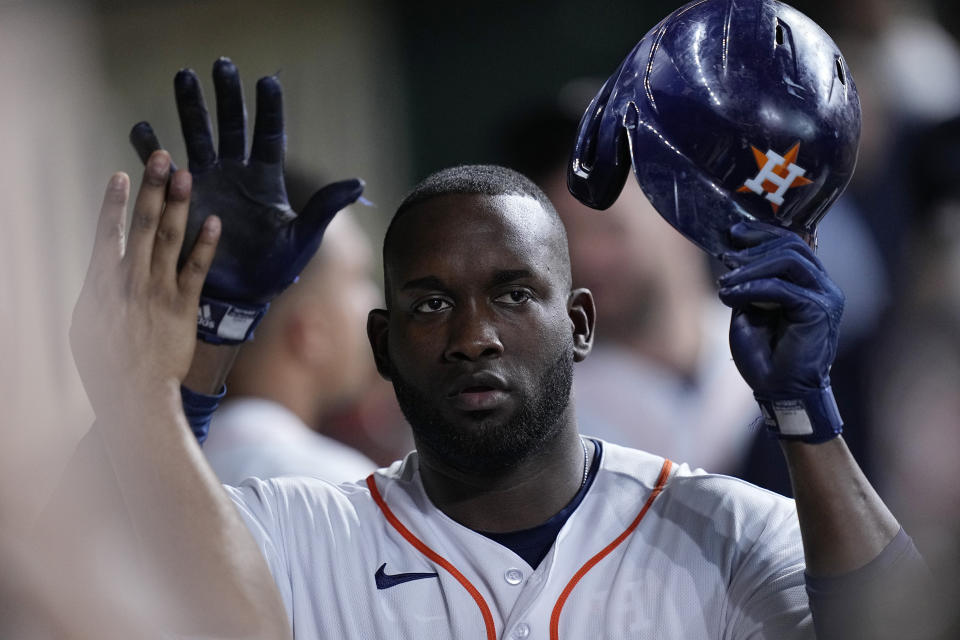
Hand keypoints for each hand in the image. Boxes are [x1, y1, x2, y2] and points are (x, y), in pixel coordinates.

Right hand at [70, 152, 219, 414]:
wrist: (133, 397)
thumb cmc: (104, 365)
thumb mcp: (83, 325)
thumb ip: (94, 293)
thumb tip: (102, 269)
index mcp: (100, 286)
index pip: (107, 235)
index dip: (114, 203)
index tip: (122, 175)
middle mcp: (129, 283)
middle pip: (141, 227)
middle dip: (151, 189)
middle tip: (161, 158)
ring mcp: (158, 293)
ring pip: (169, 240)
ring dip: (177, 205)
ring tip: (185, 175)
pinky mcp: (183, 308)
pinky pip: (197, 271)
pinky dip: (205, 245)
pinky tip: (214, 222)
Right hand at [129, 57, 363, 343]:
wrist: (239, 296)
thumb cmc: (276, 269)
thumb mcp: (303, 237)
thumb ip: (324, 207)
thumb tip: (359, 184)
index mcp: (266, 179)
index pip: (268, 135)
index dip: (268, 109)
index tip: (267, 81)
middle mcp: (236, 173)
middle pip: (230, 125)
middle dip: (225, 96)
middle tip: (221, 66)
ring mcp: (207, 182)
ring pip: (197, 135)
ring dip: (190, 108)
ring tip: (184, 76)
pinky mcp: (180, 198)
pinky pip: (163, 168)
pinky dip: (152, 150)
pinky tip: (143, 130)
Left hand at [717, 220, 843, 442]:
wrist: (778, 391)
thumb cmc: (764, 354)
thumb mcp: (749, 309)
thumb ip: (749, 282)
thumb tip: (734, 255)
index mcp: (808, 282)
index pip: (792, 242)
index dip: (762, 233)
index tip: (733, 234)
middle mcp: (821, 286)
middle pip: (791, 245)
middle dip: (754, 247)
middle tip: (726, 259)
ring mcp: (824, 297)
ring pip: (788, 259)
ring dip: (750, 267)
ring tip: (725, 282)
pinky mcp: (818, 311)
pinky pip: (782, 287)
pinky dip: (752, 287)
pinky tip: (730, 296)